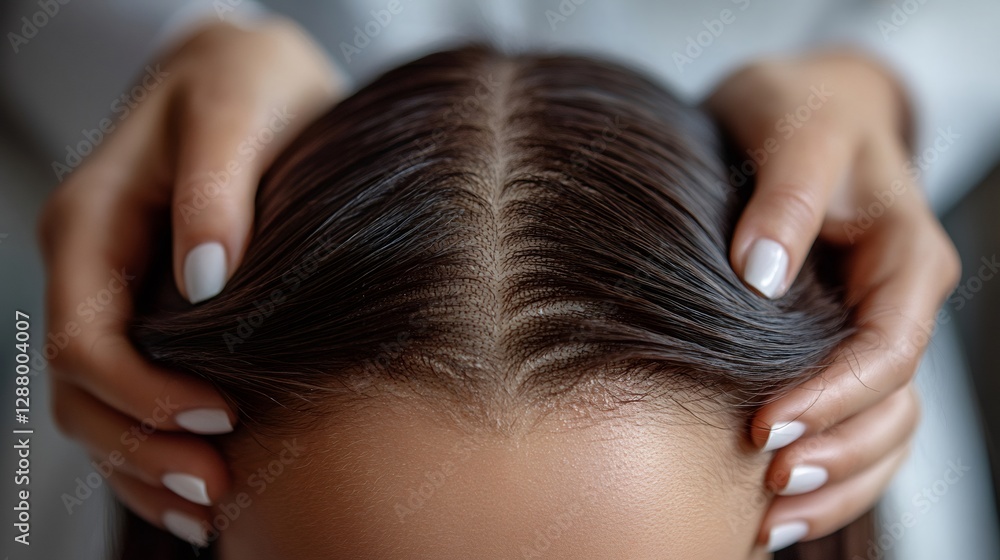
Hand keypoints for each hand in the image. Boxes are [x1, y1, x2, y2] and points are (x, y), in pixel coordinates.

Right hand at [38, 19, 343, 544]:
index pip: (83, 336)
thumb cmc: (241, 84)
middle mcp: (92, 270)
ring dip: (147, 464)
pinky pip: (132, 396)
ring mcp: (117, 296)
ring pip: (100, 406)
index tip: (219, 420)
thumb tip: (205, 277)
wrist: (248, 76)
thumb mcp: (231, 112)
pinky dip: (158, 448)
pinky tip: (205, 488)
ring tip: (213, 510)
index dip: (140, 392)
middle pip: (83, 388)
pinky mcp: (154, 313)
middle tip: (218, 491)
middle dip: (143, 446)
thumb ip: (212, 189)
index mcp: (90, 224)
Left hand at [706, 53, 960, 550]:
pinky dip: (824, 471)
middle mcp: (896, 304)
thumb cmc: (799, 112)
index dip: (835, 398)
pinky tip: (772, 507)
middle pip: (892, 406)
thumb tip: (759, 274)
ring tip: (767, 518)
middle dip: (835, 451)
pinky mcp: (832, 346)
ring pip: (880, 430)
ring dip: (834, 480)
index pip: (889, 349)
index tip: (766, 426)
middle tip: (764, 481)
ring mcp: (868, 330)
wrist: (798, 109)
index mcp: (904, 258)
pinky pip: (851, 424)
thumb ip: (785, 198)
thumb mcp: (795, 132)